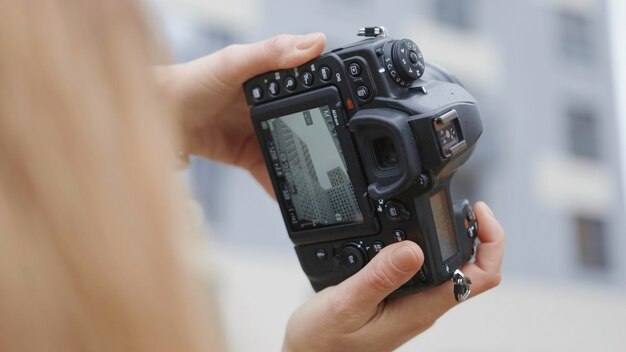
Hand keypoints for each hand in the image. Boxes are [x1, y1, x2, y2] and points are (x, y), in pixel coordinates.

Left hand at [157, 33, 325, 191]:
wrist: (156, 118)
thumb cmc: (187, 83)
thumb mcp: (232, 63)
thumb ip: (270, 54)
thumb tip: (313, 43)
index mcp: (269, 77)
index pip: (309, 84)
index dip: (330, 95)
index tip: (349, 109)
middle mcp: (267, 104)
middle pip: (304, 123)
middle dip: (321, 138)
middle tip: (338, 154)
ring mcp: (258, 130)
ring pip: (290, 150)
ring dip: (303, 164)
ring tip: (321, 180)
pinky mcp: (246, 154)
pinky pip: (270, 170)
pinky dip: (281, 185)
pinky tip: (292, 195)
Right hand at [283, 202, 503, 351]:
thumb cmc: (323, 340)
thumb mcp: (347, 303)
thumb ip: (380, 277)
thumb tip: (414, 248)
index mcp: (419, 309)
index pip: (479, 277)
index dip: (490, 241)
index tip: (477, 211)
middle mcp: (422, 307)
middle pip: (472, 270)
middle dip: (476, 234)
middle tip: (463, 205)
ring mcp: (412, 305)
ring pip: (449, 270)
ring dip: (452, 240)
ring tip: (440, 213)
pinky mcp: (399, 301)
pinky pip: (425, 272)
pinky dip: (425, 247)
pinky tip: (407, 233)